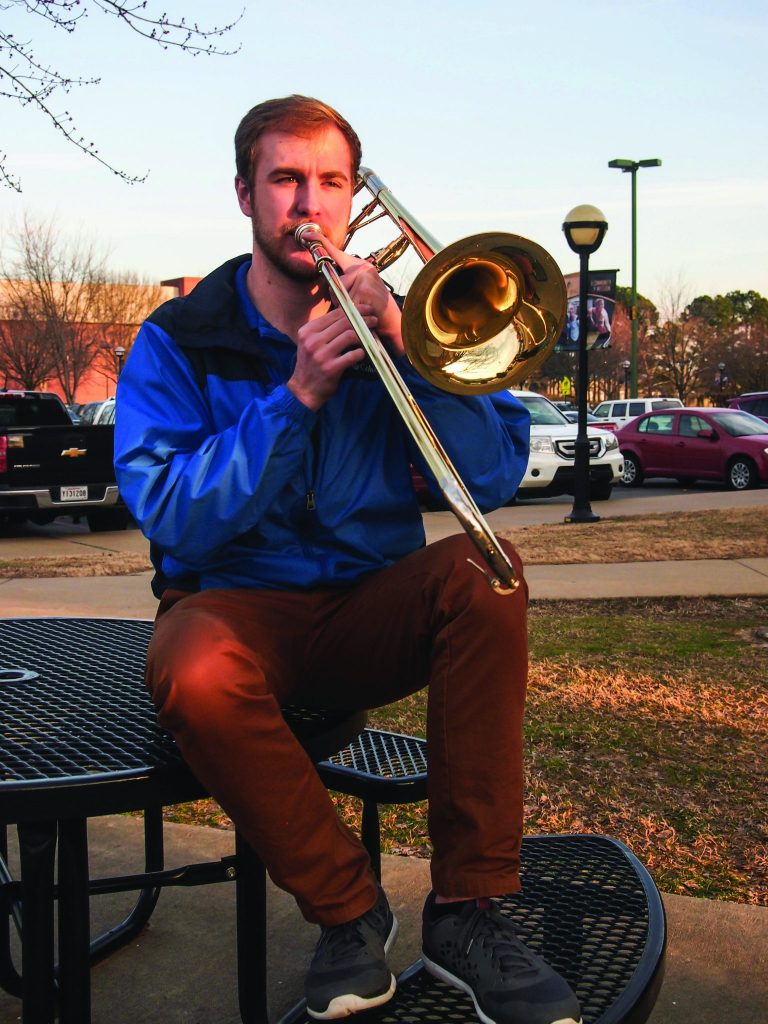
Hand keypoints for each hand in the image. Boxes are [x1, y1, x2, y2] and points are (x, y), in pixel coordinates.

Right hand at [287, 304, 376, 411]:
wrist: (304, 390)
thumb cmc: (311, 364)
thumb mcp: (310, 343)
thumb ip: (324, 330)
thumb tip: (348, 314)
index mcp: (307, 331)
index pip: (335, 314)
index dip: (354, 309)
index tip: (366, 309)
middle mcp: (313, 341)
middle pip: (344, 322)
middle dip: (363, 319)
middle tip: (374, 320)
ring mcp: (321, 355)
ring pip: (350, 336)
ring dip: (365, 334)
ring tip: (372, 335)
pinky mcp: (330, 368)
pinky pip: (352, 355)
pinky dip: (361, 352)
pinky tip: (363, 353)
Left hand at [301, 228, 403, 356]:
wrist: (392, 322)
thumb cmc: (371, 309)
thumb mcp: (355, 293)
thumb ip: (342, 286)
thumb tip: (329, 283)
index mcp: (359, 266)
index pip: (336, 252)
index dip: (320, 241)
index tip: (306, 233)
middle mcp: (363, 267)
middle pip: (335, 282)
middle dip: (339, 298)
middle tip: (356, 305)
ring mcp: (365, 276)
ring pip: (340, 294)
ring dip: (345, 307)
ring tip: (361, 310)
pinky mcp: (366, 288)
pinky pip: (347, 304)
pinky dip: (352, 313)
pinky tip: (364, 315)